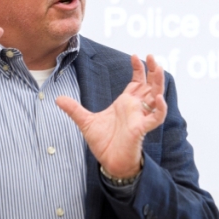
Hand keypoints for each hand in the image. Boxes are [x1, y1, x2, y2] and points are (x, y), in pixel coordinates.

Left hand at [56, 54, 166, 177]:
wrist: (109, 162)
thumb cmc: (103, 142)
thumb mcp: (85, 121)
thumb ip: (73, 109)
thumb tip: (57, 99)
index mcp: (126, 103)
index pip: (137, 81)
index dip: (139, 68)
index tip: (136, 56)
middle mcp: (136, 108)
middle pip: (150, 85)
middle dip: (153, 70)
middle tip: (153, 56)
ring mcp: (140, 117)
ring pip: (156, 96)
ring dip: (159, 83)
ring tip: (158, 69)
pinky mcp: (142, 128)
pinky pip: (156, 117)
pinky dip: (160, 108)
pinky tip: (158, 98)